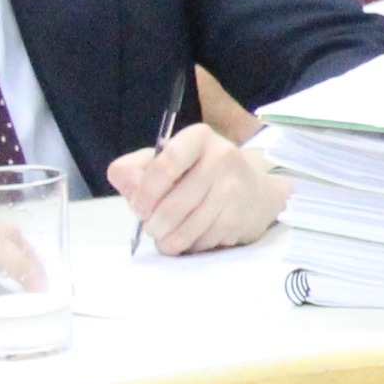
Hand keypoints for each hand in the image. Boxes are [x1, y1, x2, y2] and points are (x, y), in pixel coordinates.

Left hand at [109, 126, 288, 255]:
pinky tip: (190, 237)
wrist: (252, 191)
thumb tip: (131, 187)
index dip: (147, 190)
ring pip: (189, 227)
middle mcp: (222, 158)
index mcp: (197, 138)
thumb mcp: (162, 162)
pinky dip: (191, 245)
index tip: (138, 208)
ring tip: (164, 238)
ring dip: (170, 240)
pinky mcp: (240, 217)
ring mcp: (234, 189)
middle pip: (175, 203)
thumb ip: (133, 169)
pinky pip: (204, 240)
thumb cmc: (194, 175)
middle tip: (150, 228)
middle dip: (155, 224)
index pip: (167, 162)